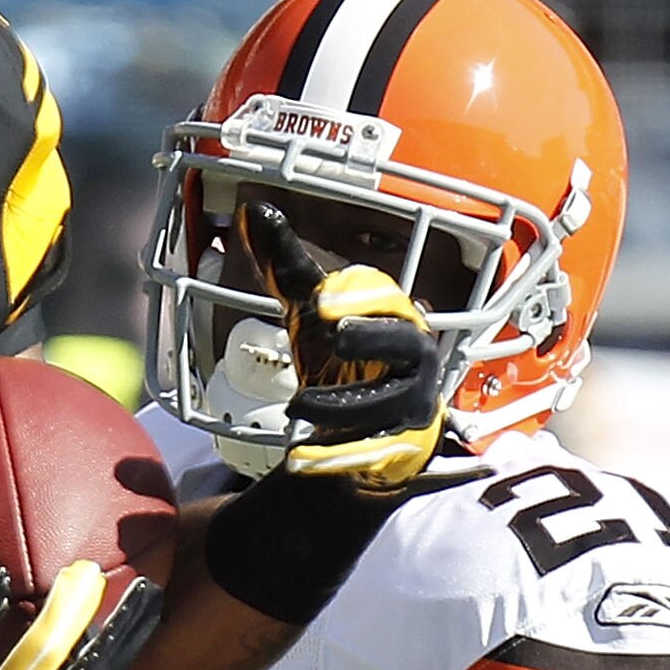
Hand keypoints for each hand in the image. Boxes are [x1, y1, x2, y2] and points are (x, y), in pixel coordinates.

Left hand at [240, 199, 455, 486]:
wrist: (363, 427)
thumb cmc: (344, 359)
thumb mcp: (311, 313)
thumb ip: (287, 267)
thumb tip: (255, 210)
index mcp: (396, 318)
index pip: (387, 300)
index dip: (359, 297)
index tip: (320, 298)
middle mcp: (414, 360)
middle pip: (406, 346)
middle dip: (371, 339)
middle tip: (332, 334)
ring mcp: (410, 407)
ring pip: (384, 406)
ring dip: (339, 406)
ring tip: (296, 408)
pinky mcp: (397, 450)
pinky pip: (370, 453)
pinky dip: (336, 457)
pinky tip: (300, 459)